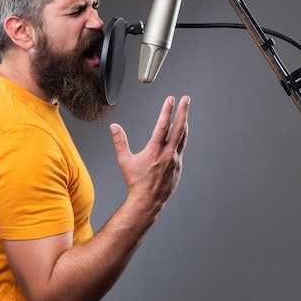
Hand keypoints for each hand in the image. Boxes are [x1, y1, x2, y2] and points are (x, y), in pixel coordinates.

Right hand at [110, 95, 189, 212]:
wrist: (147, 200)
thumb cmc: (135, 182)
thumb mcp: (124, 161)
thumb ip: (120, 142)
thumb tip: (114, 127)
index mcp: (154, 151)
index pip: (162, 125)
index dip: (167, 110)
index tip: (171, 100)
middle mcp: (167, 154)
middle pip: (179, 128)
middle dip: (183, 111)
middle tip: (186, 100)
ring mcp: (175, 160)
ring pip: (183, 137)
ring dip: (184, 123)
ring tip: (185, 114)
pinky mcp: (179, 167)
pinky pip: (181, 148)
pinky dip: (181, 138)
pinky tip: (180, 135)